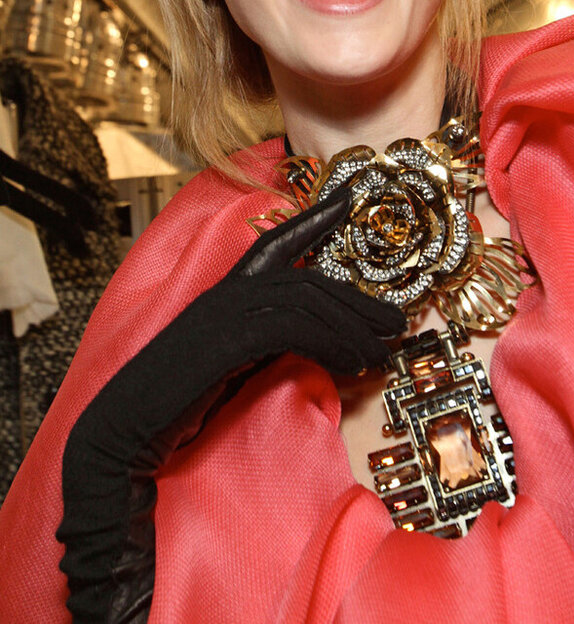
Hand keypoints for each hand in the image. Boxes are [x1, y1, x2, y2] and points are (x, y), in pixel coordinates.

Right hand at [58, 188, 405, 622]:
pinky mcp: (226, 341)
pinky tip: (354, 368)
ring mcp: (224, 313)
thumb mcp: (232, 357)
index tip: (349, 198)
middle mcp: (227, 291)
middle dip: (357, 300)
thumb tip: (318, 337)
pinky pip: (292, 330)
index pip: (276, 240)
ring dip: (353, 328)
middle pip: (307, 279)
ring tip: (383, 352)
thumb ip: (265, 336)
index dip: (314, 217)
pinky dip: (331, 346)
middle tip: (397, 322)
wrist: (126, 427)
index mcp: (227, 288)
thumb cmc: (181, 396)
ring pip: (306, 302)